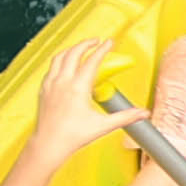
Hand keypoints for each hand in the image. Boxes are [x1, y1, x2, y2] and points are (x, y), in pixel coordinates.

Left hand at [24, 39, 116, 159]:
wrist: (48, 144)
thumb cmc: (72, 136)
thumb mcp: (102, 126)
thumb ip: (125, 117)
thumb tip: (143, 113)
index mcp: (77, 87)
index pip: (92, 61)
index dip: (102, 50)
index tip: (109, 42)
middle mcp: (62, 82)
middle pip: (74, 53)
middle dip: (86, 44)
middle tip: (97, 41)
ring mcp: (50, 84)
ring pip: (59, 57)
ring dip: (71, 49)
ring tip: (81, 49)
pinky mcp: (43, 89)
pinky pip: (51, 68)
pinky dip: (60, 60)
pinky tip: (65, 65)